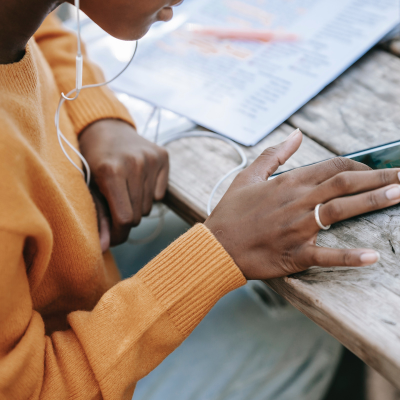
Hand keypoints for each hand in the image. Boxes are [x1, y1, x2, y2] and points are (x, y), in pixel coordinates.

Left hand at [79, 119, 168, 250]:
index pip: (124, 219)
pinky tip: (137, 181)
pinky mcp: (163, 156)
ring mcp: (151, 159)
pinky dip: (149, 194)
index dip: (118, 234)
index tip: (113, 236)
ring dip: (136, 206)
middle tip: (114, 207)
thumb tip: (104, 248)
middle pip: (137, 216)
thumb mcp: (88, 187)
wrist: (105, 127)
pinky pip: (160, 194)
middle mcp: (135, 163)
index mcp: (111, 171)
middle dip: (125, 219)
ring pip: (148, 207)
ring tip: (124, 191)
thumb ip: (98, 218)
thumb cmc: (91, 160)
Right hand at [205, 129, 399, 279]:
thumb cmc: (231, 211)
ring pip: (340, 211)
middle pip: (343, 185)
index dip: (357, 166)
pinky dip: (349, 257)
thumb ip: (274, 153)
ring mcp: (297, 228)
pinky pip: (325, 255)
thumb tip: (296, 133)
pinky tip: (372, 256)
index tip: (374, 169)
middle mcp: (296, 202)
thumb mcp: (248, 176)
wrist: (216, 245)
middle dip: (378, 178)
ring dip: (372, 202)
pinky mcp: (294, 254)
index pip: (331, 167)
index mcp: (287, 183)